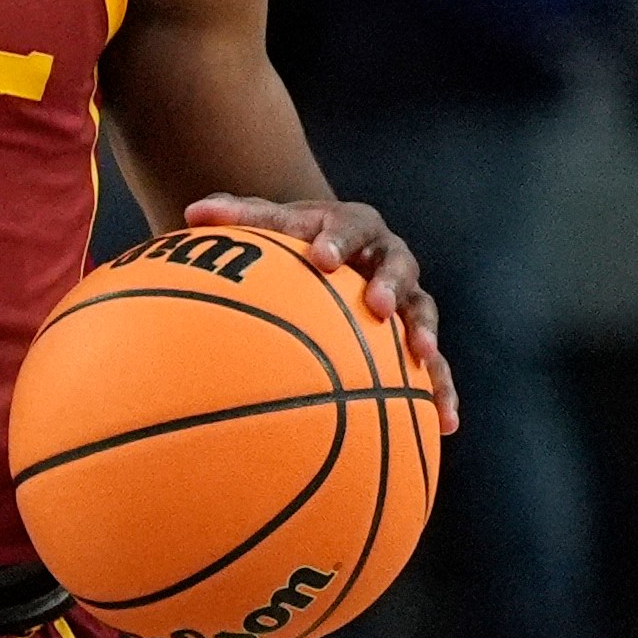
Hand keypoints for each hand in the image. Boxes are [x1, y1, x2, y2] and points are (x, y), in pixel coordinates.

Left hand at [185, 193, 459, 433]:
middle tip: (376, 305)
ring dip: (426, 333)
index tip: (321, 258)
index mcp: (354, 225)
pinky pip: (436, 365)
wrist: (330, 253)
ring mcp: (406, 297)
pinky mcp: (415, 335)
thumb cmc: (293, 238)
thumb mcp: (269, 224)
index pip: (347, 227)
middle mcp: (388, 257)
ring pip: (423, 311)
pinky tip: (445, 423)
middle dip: (388, 285)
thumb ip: (236, 216)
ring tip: (422, 357)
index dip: (337, 241)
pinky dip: (441, 390)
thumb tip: (191, 213)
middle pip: (397, 266)